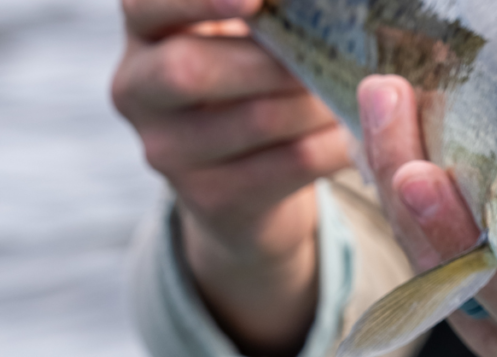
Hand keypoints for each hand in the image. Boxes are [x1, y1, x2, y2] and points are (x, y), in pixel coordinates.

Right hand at [112, 0, 350, 356]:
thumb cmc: (248, 87)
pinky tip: (359, 132)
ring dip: (319, 101)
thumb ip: (259, 19)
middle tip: (332, 53)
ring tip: (356, 89)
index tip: (255, 2)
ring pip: (256, 118)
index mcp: (144, 32)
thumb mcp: (238, 42)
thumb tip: (321, 13)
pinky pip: (292, 162)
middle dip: (273, 61)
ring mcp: (169, 153)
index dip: (198, 1)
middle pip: (192, 70)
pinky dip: (336, 142)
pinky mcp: (212, 198)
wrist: (242, 190)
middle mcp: (137, 91)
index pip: (149, 7)